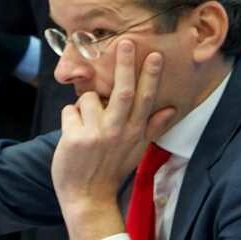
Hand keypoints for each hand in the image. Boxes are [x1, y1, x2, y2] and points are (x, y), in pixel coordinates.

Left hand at [51, 40, 175, 239]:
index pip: (145, 99)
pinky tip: (73, 135)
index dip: (150, 77)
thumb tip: (172, 109)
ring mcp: (97, 135)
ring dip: (83, 107)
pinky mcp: (76, 138)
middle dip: (124, 65)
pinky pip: (69, 112)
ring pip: (87, 99)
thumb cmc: (111, 170)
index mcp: (135, 132)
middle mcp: (119, 132)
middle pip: (123, 91)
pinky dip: (69, 118)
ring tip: (85, 128)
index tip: (154, 55)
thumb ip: (153, 127)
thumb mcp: (137, 150)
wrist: (88, 198)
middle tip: (124, 42)